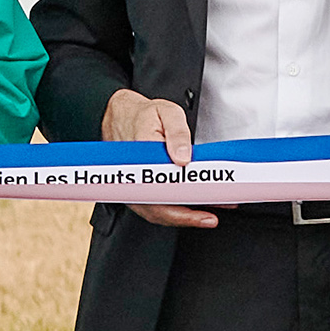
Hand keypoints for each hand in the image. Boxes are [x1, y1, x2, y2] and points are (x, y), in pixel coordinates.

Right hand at [101, 88, 215, 228]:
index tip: (204, 199)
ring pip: (154, 211)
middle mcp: (134, 173)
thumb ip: (178, 132)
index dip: (183, 198)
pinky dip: (172, 212)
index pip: (163, 182)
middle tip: (210, 218)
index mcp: (142, 152)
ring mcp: (132, 184)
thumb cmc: (143, 115)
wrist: (119, 116)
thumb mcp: (167, 112)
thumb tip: (185, 157)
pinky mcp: (135, 189)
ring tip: (205, 216)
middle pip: (157, 206)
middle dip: (186, 217)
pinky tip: (190, 210)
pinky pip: (152, 207)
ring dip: (181, 217)